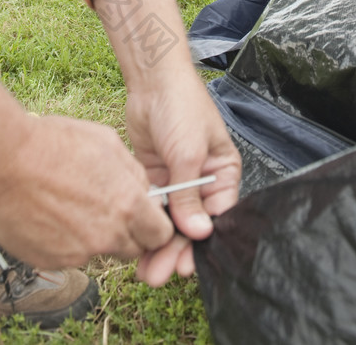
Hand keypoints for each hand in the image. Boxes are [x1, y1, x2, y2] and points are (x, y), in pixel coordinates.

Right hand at [0, 114, 174, 269]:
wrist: (2, 162)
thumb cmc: (54, 144)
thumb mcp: (107, 142)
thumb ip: (132, 173)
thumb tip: (143, 190)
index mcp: (127, 205)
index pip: (160, 235)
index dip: (154, 225)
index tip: (145, 216)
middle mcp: (106, 236)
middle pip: (132, 248)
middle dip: (127, 232)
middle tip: (107, 208)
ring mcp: (77, 253)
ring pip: (98, 251)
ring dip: (93, 235)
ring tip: (70, 204)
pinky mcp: (50, 262)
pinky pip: (68, 256)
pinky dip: (64, 241)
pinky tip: (49, 213)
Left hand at [126, 65, 240, 286]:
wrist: (153, 80)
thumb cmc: (182, 107)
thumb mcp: (188, 153)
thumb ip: (190, 195)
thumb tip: (197, 233)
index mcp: (222, 172)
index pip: (217, 215)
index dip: (201, 242)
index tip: (186, 266)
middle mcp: (201, 178)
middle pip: (191, 223)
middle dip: (176, 249)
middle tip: (159, 274)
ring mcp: (177, 178)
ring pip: (169, 219)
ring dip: (158, 243)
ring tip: (144, 270)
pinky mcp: (154, 175)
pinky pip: (152, 206)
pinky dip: (145, 223)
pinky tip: (133, 243)